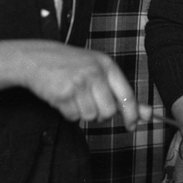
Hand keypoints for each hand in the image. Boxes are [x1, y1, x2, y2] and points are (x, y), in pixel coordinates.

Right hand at [13, 40, 141, 126]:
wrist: (36, 58)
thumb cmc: (70, 65)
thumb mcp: (97, 69)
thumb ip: (120, 91)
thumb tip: (146, 113)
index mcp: (107, 65)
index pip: (127, 95)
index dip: (133, 114)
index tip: (132, 124)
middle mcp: (95, 73)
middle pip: (109, 111)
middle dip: (101, 115)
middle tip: (91, 105)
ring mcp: (78, 83)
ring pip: (90, 116)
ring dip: (83, 113)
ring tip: (75, 98)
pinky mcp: (62, 93)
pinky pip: (73, 116)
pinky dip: (69, 114)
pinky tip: (64, 99)